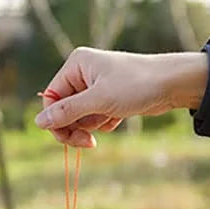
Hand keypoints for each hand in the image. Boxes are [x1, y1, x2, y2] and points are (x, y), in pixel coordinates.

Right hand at [35, 47, 208, 147]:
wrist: (170, 85)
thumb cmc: (135, 86)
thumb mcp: (98, 100)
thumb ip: (67, 112)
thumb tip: (39, 122)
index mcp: (75, 65)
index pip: (51, 99)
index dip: (57, 121)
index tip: (68, 139)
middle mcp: (82, 74)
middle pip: (64, 111)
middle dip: (76, 128)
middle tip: (88, 142)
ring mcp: (95, 87)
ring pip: (80, 118)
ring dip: (93, 126)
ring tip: (111, 118)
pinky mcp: (107, 99)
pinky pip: (95, 120)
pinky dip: (104, 124)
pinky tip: (118, 117)